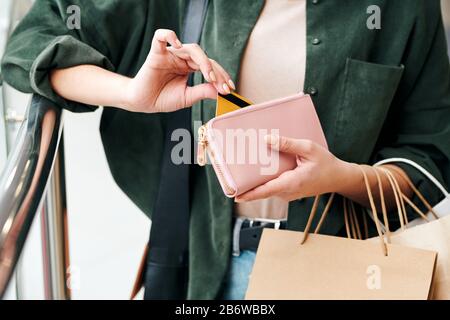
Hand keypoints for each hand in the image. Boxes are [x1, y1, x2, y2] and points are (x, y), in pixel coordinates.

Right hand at [124, 29, 233, 112]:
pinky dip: (169, 35)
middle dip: (216, 72)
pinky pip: (160, 37)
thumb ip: (203, 91)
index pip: (210, 67)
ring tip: (209, 76)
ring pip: (191, 48)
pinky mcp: (156, 54)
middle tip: (223, 86)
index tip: (229, 89)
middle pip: (204, 57)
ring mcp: (170, 55)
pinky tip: (179, 45)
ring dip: (204, 61)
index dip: (221, 76)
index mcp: (189, 67)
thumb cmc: (163, 99)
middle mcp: (182, 59)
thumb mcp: (187, 97)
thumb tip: (221, 91)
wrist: (143, 103)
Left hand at [235, 135, 356, 201]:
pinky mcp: (288, 192)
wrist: (338, 177)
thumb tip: (267, 139)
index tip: (235, 196)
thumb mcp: (308, 149)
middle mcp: (287, 192)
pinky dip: (264, 180)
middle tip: (231, 177)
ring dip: (255, 182)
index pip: (266, 191)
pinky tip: (259, 170)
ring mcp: (287, 194)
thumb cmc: (325, 163)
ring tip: (242, 171)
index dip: (249, 194)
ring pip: (267, 189)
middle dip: (247, 185)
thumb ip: (288, 144)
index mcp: (292, 183)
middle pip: (262, 190)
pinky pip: (273, 187)